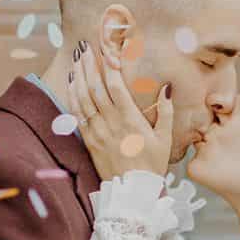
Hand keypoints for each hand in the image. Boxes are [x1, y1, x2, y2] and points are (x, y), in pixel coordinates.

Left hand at [67, 41, 172, 180]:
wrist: (131, 192)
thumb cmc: (151, 165)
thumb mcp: (165, 139)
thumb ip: (166, 112)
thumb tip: (167, 88)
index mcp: (130, 119)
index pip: (115, 85)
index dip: (109, 64)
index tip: (107, 48)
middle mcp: (110, 123)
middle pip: (95, 87)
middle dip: (89, 64)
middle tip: (85, 47)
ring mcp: (97, 131)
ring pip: (83, 98)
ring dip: (79, 76)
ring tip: (77, 59)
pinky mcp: (89, 140)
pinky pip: (77, 114)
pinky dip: (73, 95)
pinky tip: (72, 82)